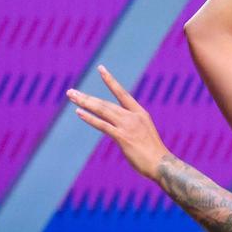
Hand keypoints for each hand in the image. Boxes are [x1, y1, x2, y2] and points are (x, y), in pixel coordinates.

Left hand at [67, 65, 169, 180]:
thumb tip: (118, 129)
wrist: (161, 163)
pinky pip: (103, 125)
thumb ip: (130, 127)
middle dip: (86, 97)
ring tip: (71, 97)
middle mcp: (132, 116)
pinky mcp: (122, 137)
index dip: (110, 80)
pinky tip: (79, 112)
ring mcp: (127, 125)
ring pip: (102, 110)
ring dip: (84, 103)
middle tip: (70, 91)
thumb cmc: (153, 152)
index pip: (121, 93)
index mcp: (139, 113)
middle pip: (105, 103)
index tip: (101, 68)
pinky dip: (90, 118)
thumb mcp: (143, 133)